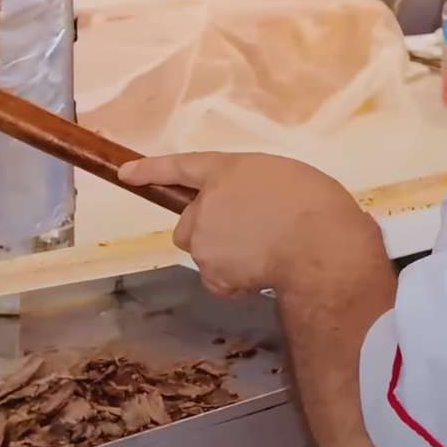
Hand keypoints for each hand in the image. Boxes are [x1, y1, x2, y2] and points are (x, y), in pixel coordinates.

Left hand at [121, 152, 373, 296]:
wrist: (321, 247)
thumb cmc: (316, 205)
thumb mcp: (285, 178)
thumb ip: (253, 188)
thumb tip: (248, 210)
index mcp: (228, 171)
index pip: (182, 166)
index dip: (153, 169)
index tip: (125, 172)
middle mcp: (206, 204)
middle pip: (189, 223)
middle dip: (207, 230)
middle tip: (248, 234)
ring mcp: (205, 240)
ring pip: (205, 252)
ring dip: (225, 255)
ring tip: (267, 254)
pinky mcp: (211, 272)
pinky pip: (217, 278)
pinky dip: (234, 280)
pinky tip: (263, 273)